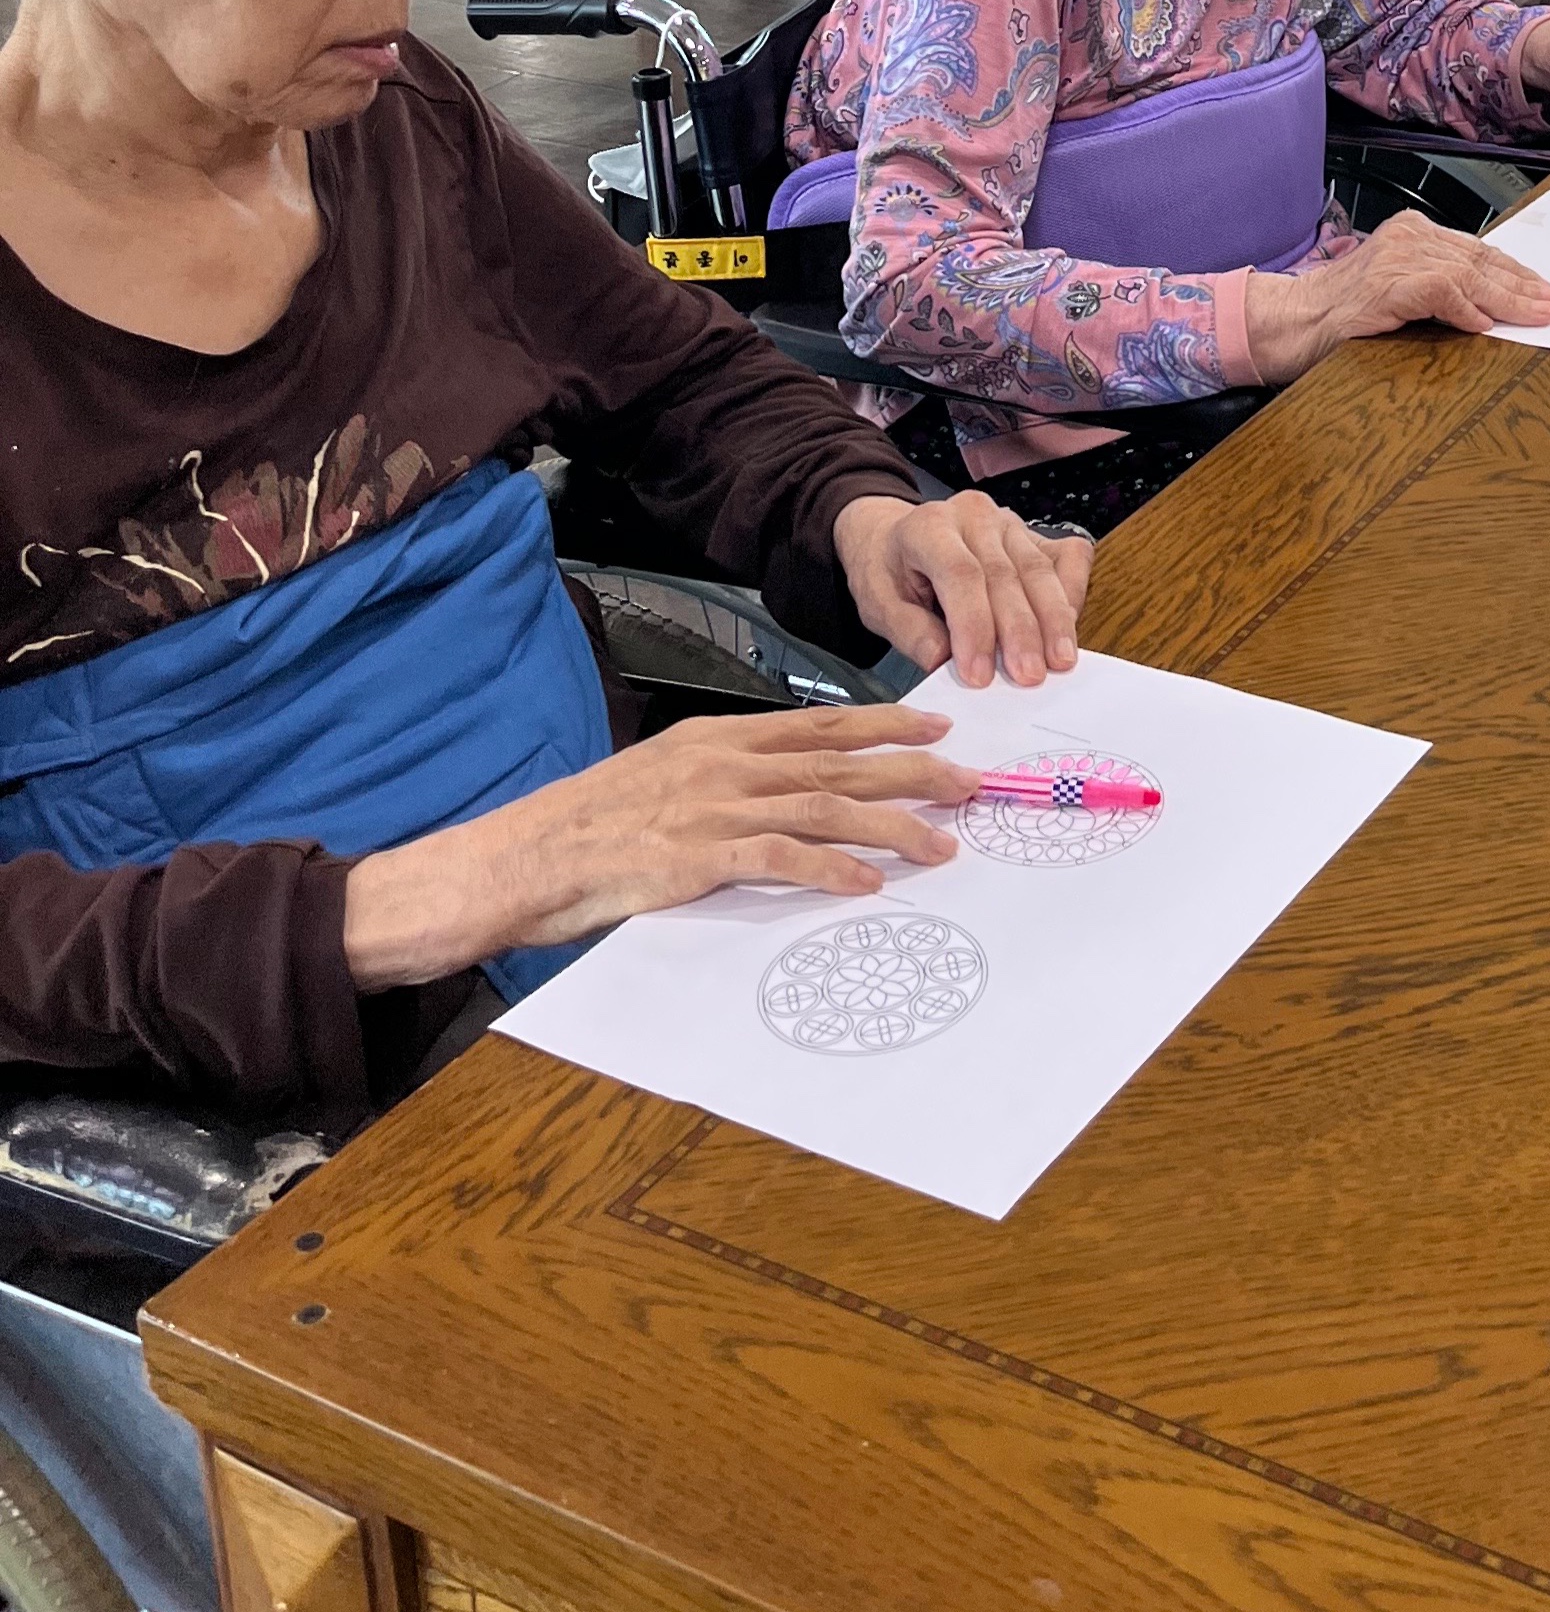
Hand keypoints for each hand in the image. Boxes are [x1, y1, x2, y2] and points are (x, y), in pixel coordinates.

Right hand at [341, 703, 981, 987]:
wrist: (519, 857)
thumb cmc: (586, 828)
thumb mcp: (660, 781)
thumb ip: (720, 781)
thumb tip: (776, 794)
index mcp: (717, 741)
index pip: (818, 726)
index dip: (883, 727)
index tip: (935, 729)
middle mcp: (724, 764)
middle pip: (838, 762)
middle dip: (912, 772)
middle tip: (968, 783)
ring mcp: (712, 808)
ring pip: (824, 807)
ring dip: (891, 827)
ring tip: (942, 843)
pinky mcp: (695, 857)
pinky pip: (778, 859)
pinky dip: (828, 870)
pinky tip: (868, 885)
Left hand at [833, 490, 1090, 688]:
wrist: (894, 539)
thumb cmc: (888, 573)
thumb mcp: (878, 605)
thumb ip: (909, 632)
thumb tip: (942, 660)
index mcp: (927, 527)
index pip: (960, 574)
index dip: (974, 626)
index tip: (979, 675)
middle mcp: (972, 515)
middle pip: (1005, 573)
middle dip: (1020, 630)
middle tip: (1028, 676)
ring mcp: (1008, 522)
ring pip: (1038, 569)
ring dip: (1053, 619)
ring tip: (1058, 661)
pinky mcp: (1034, 534)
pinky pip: (1066, 558)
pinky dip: (1072, 594)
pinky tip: (1068, 629)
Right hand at [1241, 210, 1549, 382]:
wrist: (1289, 322)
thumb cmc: (1338, 315)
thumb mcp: (1396, 294)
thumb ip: (1437, 291)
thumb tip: (1488, 309)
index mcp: (1411, 234)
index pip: (1477, 251)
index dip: (1515, 273)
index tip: (1543, 291)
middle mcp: (1408, 238)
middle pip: (1480, 260)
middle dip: (1522, 285)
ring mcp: (1397, 258)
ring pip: (1468, 274)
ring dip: (1508, 299)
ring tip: (1537, 315)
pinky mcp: (1388, 284)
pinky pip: (1441, 291)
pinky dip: (1466, 308)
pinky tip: (1486, 325)